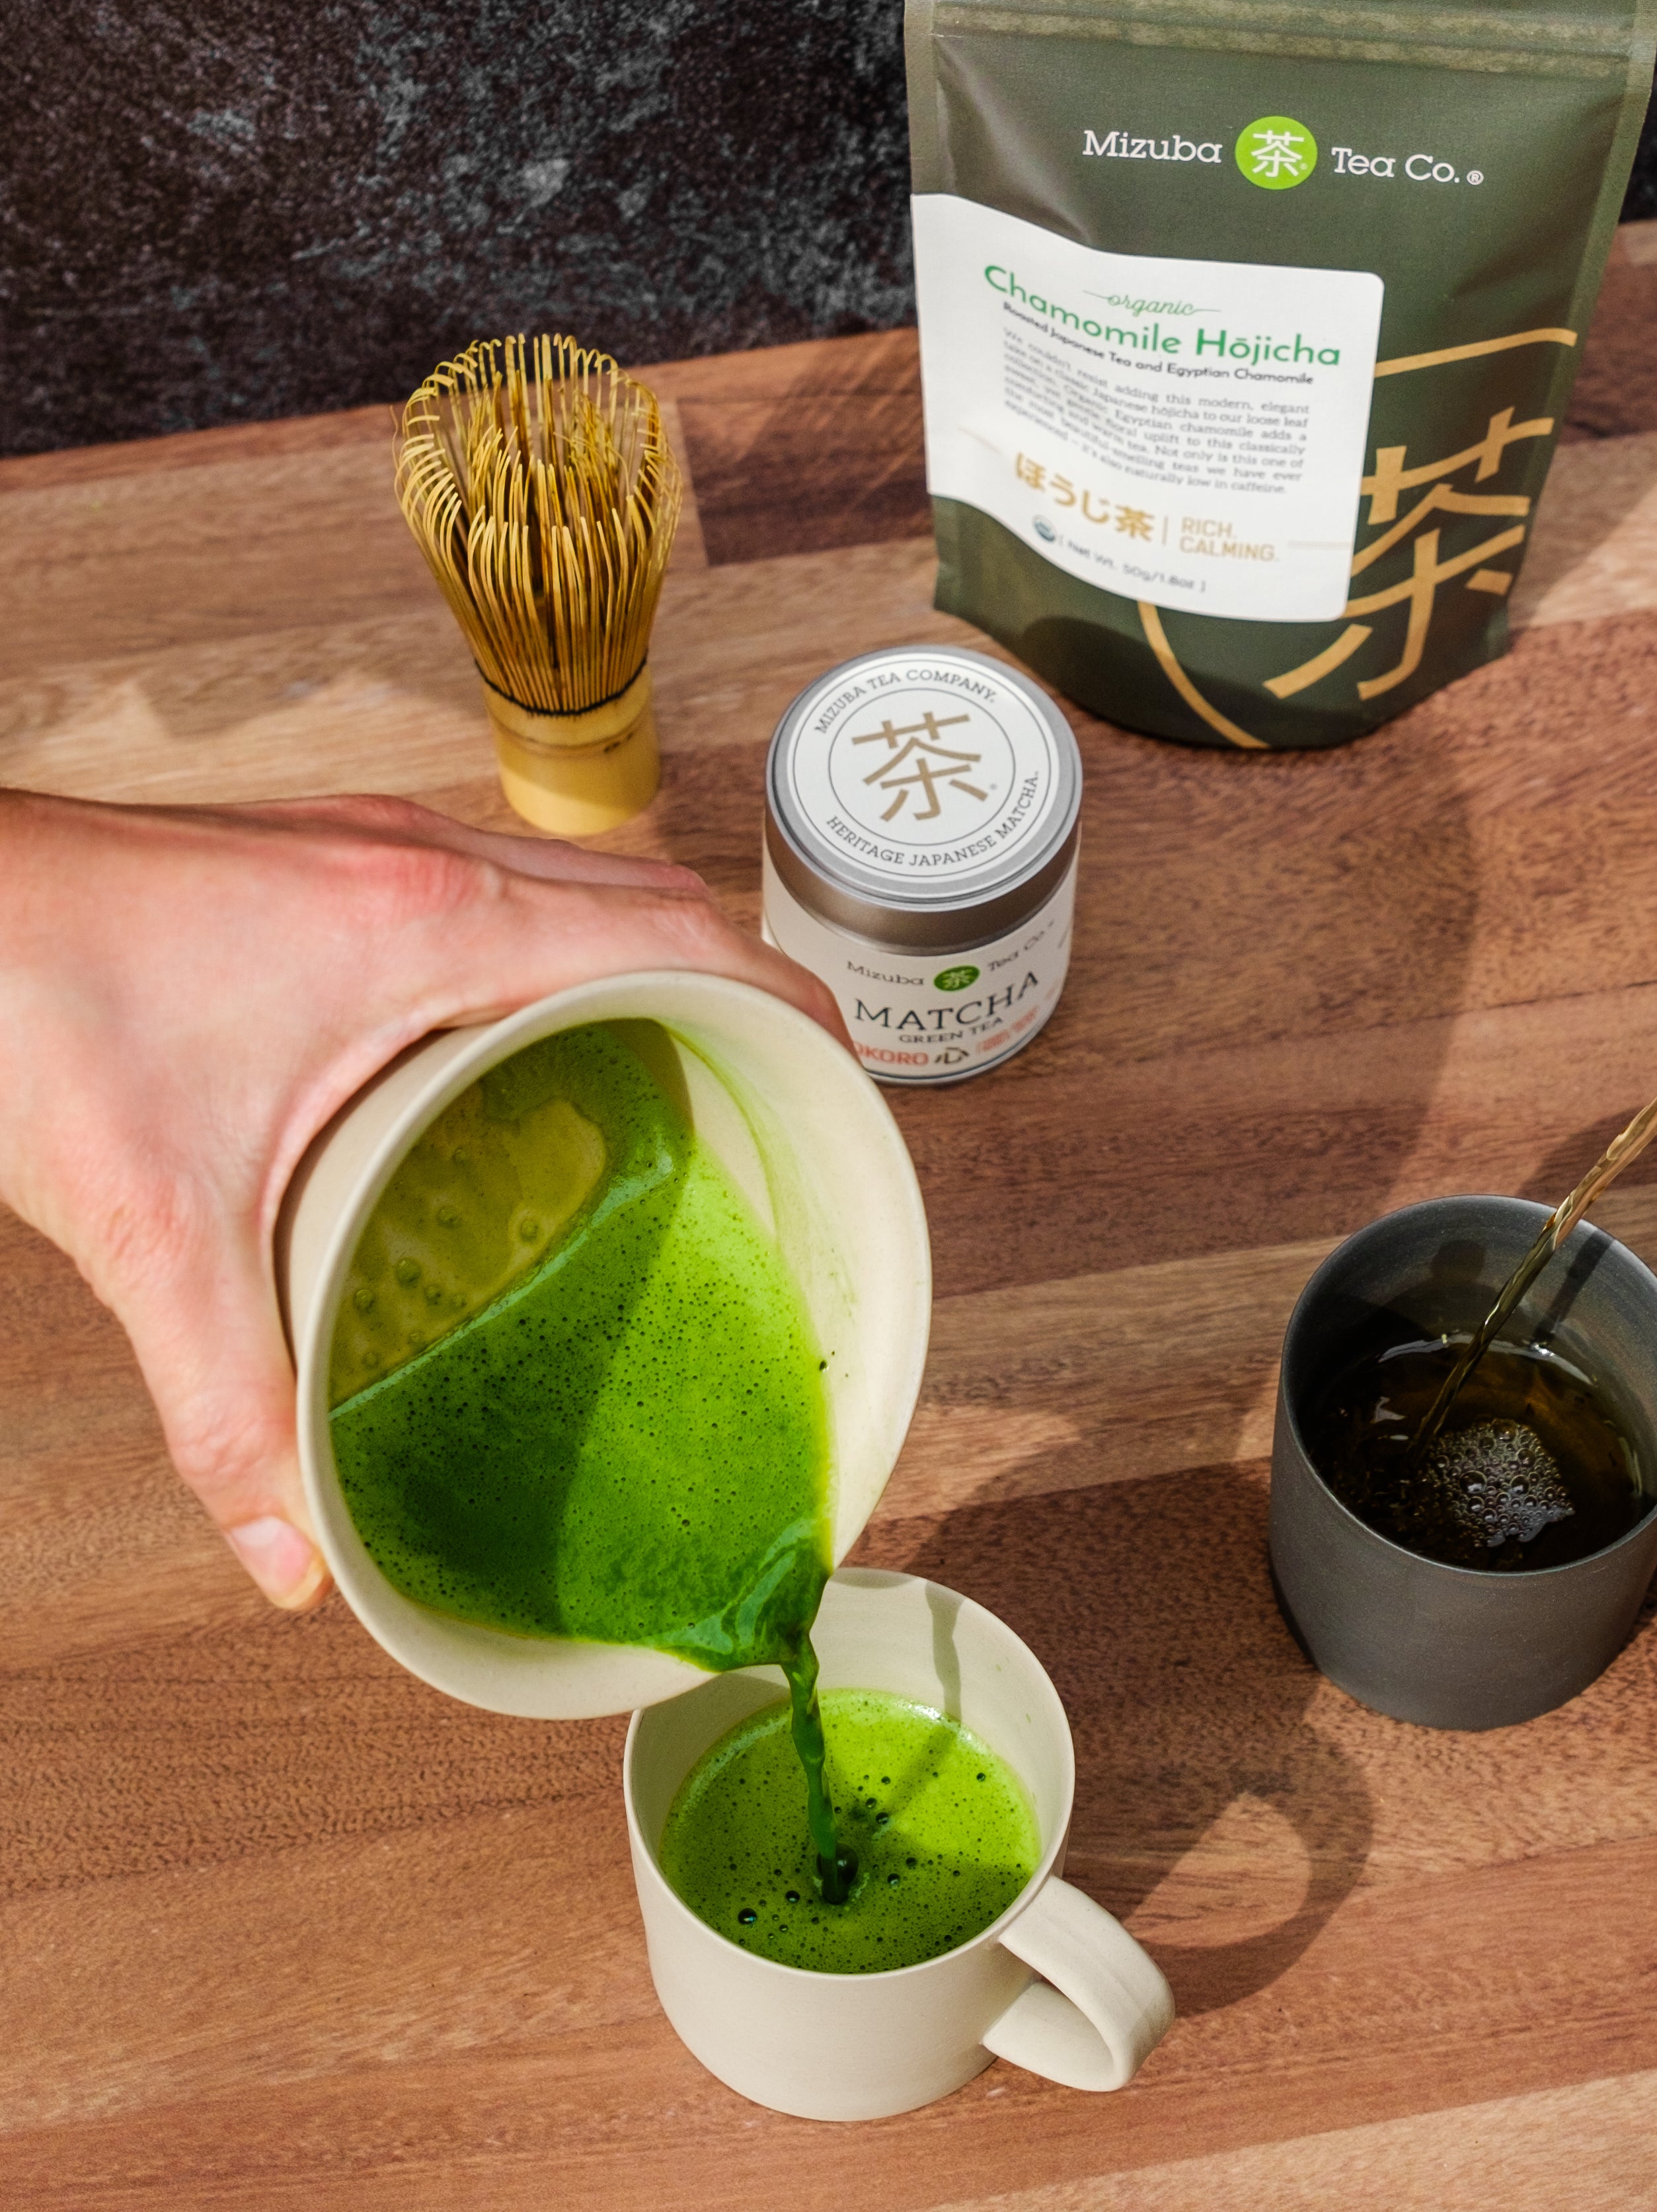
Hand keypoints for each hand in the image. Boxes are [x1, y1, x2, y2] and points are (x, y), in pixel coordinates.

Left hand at [0, 790, 842, 1613]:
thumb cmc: (23, 998)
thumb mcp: (149, 1222)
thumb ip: (226, 1397)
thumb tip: (291, 1552)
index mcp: (435, 924)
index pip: (679, 932)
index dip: (785, 993)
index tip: (840, 1067)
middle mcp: (430, 858)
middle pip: (658, 891)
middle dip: (741, 976)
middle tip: (774, 1083)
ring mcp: (381, 839)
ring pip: (584, 871)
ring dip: (655, 945)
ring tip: (678, 1055)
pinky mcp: (334, 851)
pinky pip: (509, 875)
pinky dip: (567, 936)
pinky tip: (529, 1028)